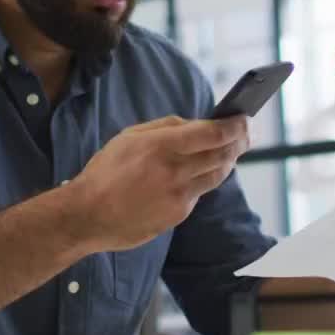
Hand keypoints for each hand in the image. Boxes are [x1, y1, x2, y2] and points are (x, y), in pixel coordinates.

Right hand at [65, 115, 249, 251]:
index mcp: (161, 146)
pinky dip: (203, 181)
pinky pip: (200, 193)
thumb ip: (165, 127)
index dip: (235, 126)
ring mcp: (179, 195)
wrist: (88, 216)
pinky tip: (198, 174)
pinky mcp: (179, 214)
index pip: (213, 133)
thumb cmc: (105, 172)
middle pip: (223, 154)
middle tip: (246, 133)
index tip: (244, 119)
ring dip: (227, 160)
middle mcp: (175, 171)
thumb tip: (195, 124)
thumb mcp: (129, 137)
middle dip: (239, 141)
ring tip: (230, 150)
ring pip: (217, 175)